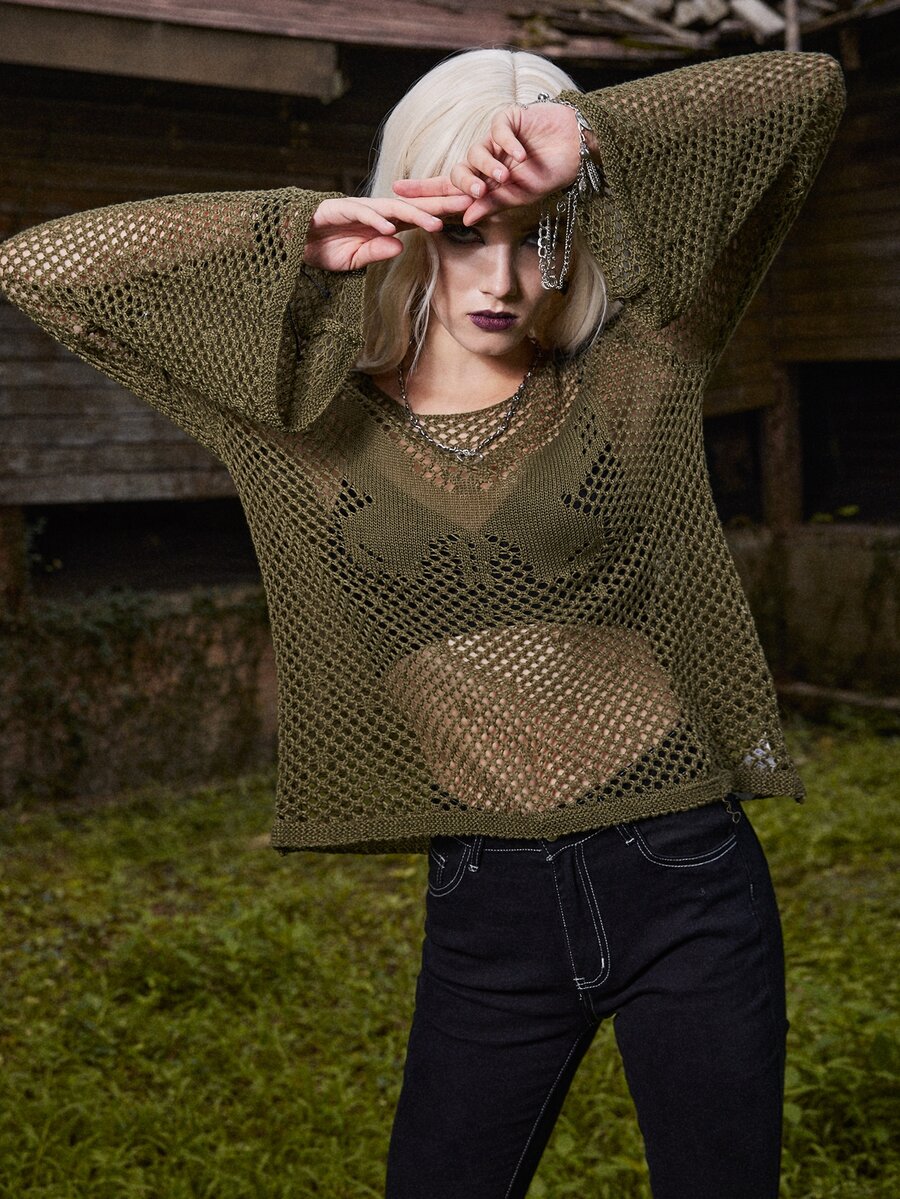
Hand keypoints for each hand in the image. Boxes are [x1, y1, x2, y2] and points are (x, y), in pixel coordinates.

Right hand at [303, 194, 470, 270]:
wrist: (287, 242)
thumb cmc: (321, 250)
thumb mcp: (353, 260)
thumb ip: (376, 253)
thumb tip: (399, 246)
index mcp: (380, 223)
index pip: (416, 217)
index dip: (440, 215)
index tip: (466, 217)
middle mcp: (372, 212)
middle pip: (412, 206)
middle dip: (439, 205)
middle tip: (468, 204)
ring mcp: (354, 208)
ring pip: (390, 208)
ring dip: (414, 215)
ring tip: (435, 224)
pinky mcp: (335, 209)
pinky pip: (359, 214)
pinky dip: (375, 220)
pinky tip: (391, 228)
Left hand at [393, 103, 586, 224]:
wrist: (576, 150)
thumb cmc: (547, 175)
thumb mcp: (518, 197)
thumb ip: (491, 205)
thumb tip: (465, 218)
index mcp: (484, 183)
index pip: (447, 190)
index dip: (422, 191)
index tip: (395, 193)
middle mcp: (484, 162)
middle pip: (456, 172)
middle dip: (463, 183)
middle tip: (476, 192)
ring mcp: (494, 140)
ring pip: (475, 154)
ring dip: (489, 168)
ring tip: (506, 176)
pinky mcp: (508, 119)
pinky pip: (497, 131)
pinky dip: (508, 145)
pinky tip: (522, 154)